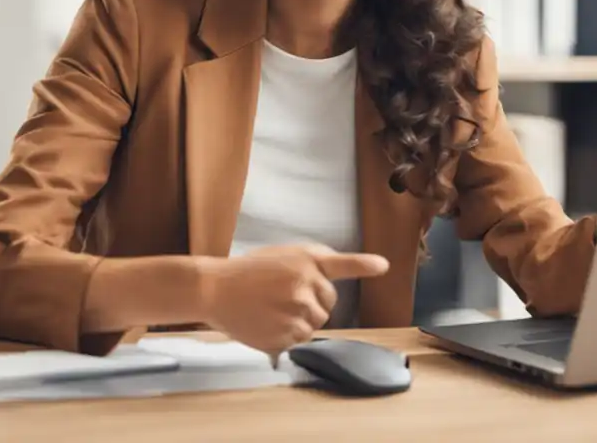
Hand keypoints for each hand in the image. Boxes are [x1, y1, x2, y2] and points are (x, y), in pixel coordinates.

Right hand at [198, 244, 389, 354]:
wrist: (214, 289)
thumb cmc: (247, 272)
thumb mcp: (282, 255)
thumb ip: (311, 264)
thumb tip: (334, 277)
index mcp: (304, 260)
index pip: (341, 264)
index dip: (364, 265)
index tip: (382, 266)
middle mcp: (304, 284)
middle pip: (328, 304)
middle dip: (312, 303)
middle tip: (283, 295)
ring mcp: (295, 312)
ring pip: (315, 325)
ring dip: (301, 321)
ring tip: (273, 308)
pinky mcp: (285, 334)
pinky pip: (299, 340)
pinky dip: (287, 335)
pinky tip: (267, 321)